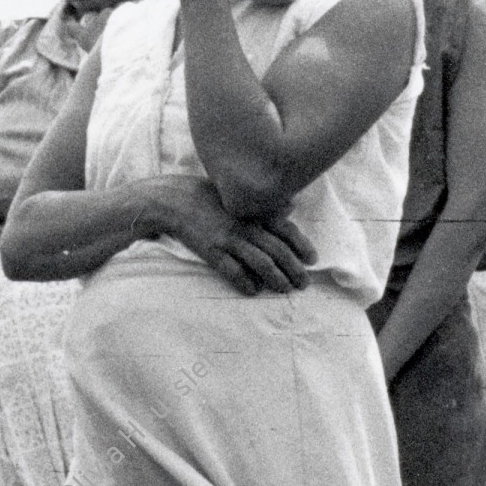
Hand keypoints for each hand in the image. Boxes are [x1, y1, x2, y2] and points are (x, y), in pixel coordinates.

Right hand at [145, 175, 315, 294]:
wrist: (173, 199)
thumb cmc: (207, 196)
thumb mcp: (237, 194)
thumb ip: (264, 204)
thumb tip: (291, 207)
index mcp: (253, 211)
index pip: (285, 229)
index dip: (302, 245)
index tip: (312, 259)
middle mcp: (245, 225)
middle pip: (278, 250)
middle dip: (294, 269)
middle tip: (304, 283)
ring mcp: (228, 239)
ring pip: (261, 263)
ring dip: (276, 279)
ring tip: (285, 289)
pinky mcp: (211, 251)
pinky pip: (233, 271)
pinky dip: (246, 283)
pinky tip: (254, 291)